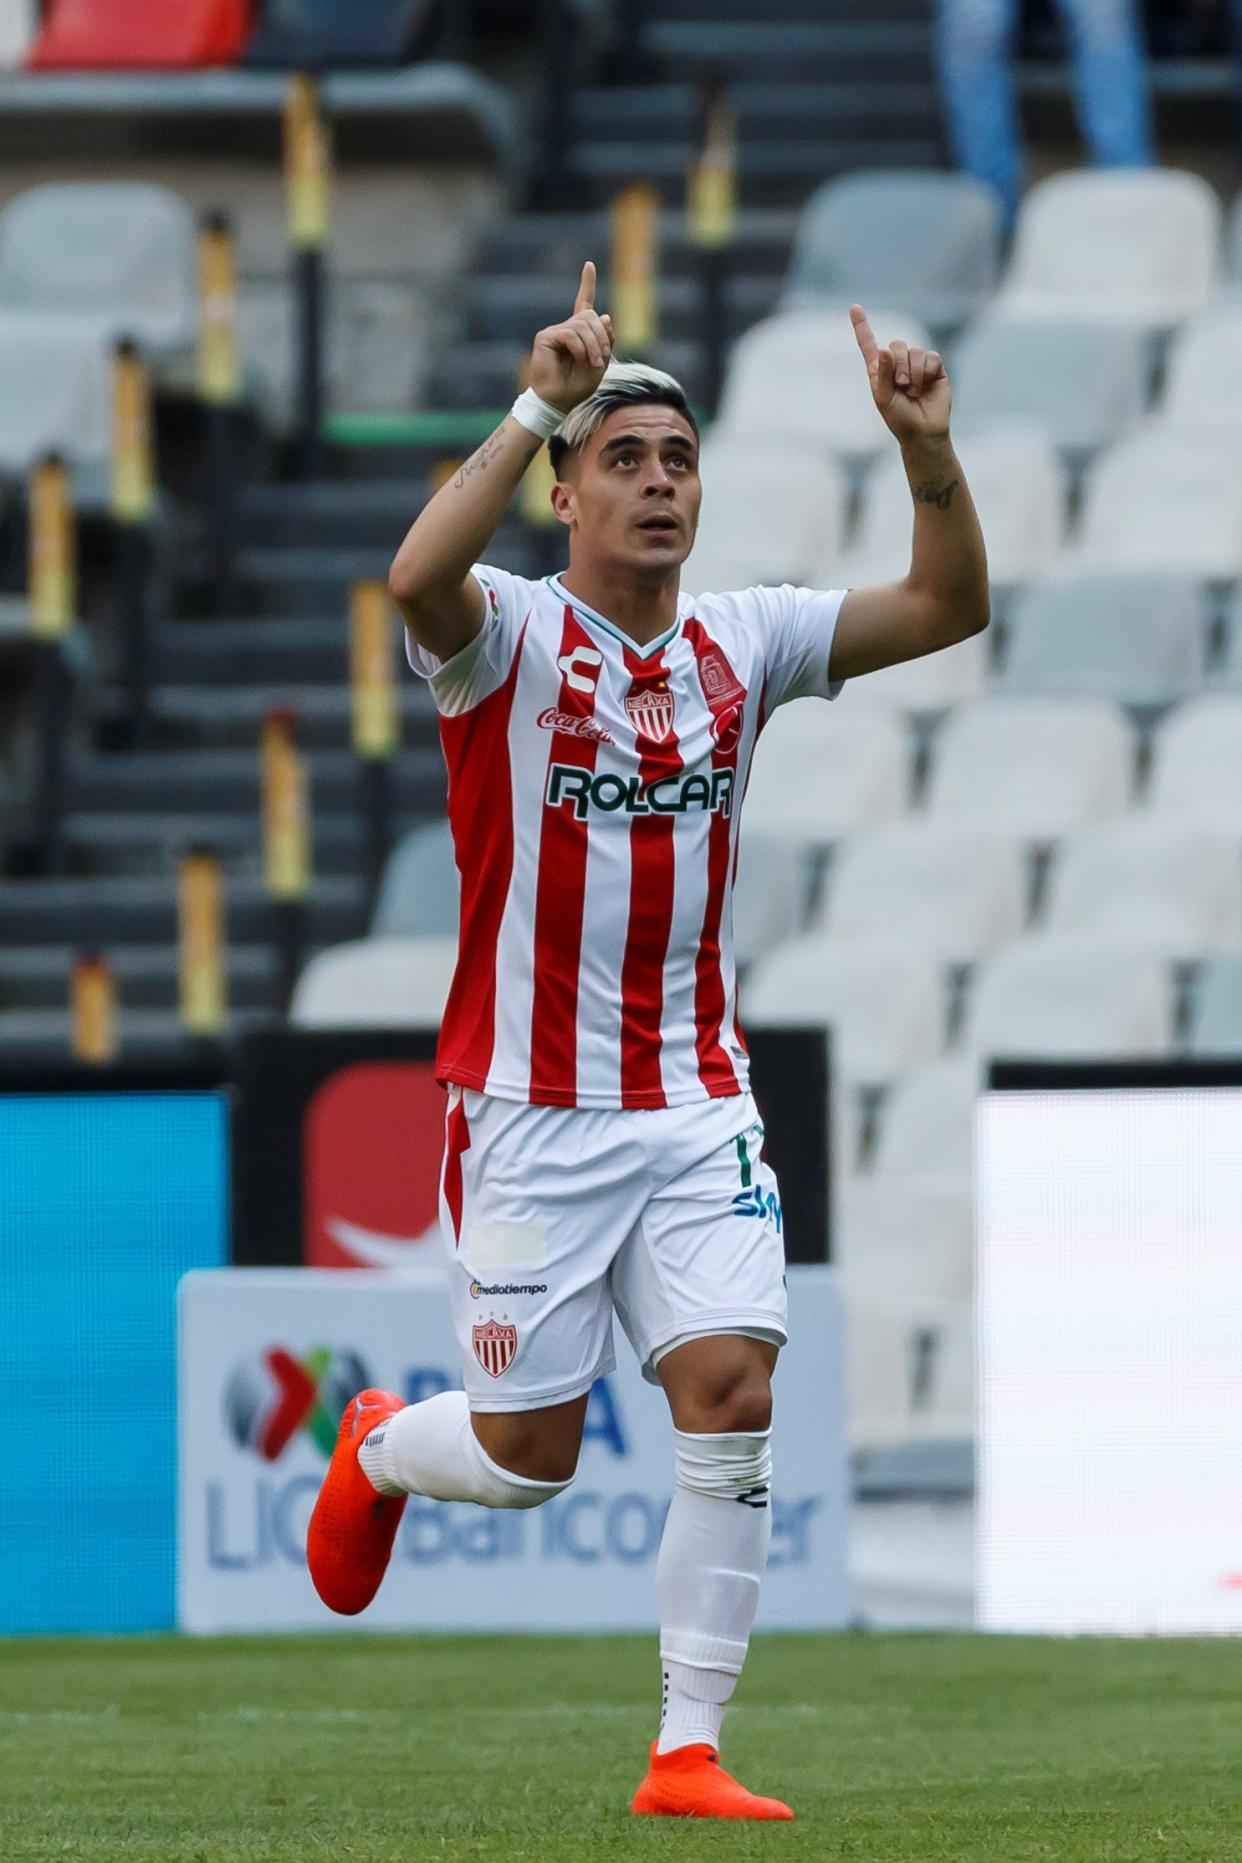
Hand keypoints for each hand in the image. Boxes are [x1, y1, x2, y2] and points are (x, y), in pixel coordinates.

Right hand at [528, 262, 614, 415]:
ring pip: (583, 324)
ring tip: (593, 363)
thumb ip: (605, 340)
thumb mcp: (600, 363)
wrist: (558, 402)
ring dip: (594, 345)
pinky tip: (581, 359)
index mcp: (579, 333)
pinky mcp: (546, 337)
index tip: (589, 265)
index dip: (586, 283)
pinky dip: (580, 347)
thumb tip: (604, 314)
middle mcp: (566, 329)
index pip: (583, 303)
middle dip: (602, 336)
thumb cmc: (577, 386)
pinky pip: (570, 334)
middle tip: (602, 358)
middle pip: (591, 316)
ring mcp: (555, 332)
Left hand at [850, 303, 950, 445]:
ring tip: (913, 392)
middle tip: (902, 386)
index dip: (862, 326)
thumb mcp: (884, 398)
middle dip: (899, 366)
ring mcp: (917, 364)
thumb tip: (885, 348)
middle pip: (897, 344)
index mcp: (879, 370)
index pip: (869, 344)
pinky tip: (926, 386)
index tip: (854, 307)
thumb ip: (883, 374)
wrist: (923, 431)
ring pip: (915, 351)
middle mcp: (897, 363)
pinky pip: (932, 357)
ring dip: (914, 373)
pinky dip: (927, 372)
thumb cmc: (899, 418)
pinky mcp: (935, 367)